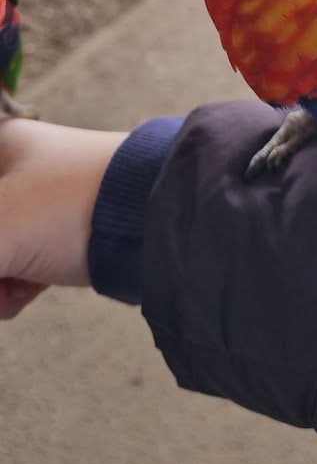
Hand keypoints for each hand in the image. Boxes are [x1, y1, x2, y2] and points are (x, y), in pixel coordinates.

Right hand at [0, 118, 125, 318]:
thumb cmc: (69, 203)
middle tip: (0, 274)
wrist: (154, 218)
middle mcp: (13, 167)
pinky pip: (14, 263)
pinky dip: (11, 284)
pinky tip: (18, 296)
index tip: (0, 250)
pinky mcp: (57, 232)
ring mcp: (37, 201)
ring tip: (4, 293)